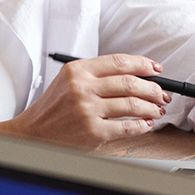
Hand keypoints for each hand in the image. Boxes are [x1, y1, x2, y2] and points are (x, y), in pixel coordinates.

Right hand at [0, 54, 170, 147]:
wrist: (33, 133)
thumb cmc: (54, 108)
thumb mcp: (69, 81)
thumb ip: (97, 76)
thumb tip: (135, 77)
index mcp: (77, 70)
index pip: (120, 62)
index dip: (143, 65)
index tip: (156, 70)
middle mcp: (82, 88)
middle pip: (130, 83)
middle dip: (153, 89)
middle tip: (162, 94)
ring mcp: (88, 110)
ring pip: (132, 105)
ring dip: (151, 108)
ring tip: (157, 110)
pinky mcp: (93, 132)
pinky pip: (127, 127)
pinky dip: (142, 126)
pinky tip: (146, 124)